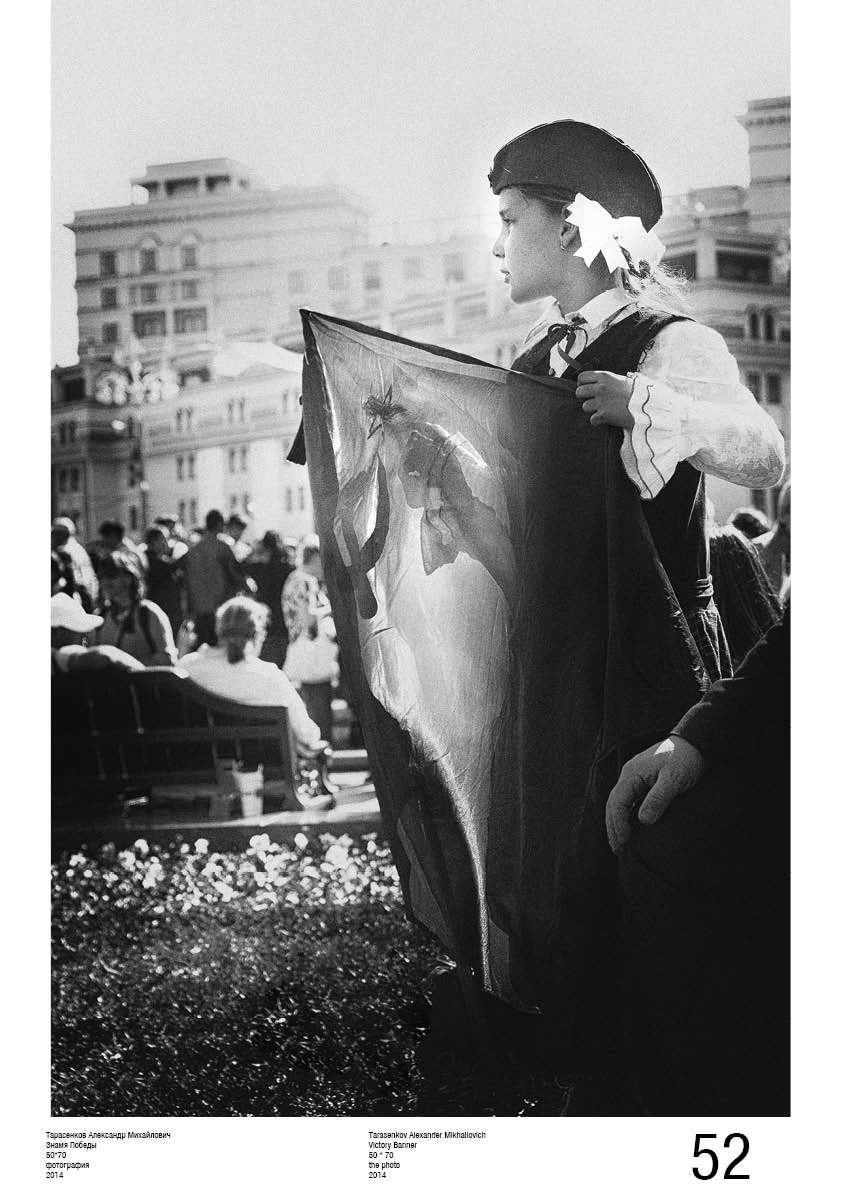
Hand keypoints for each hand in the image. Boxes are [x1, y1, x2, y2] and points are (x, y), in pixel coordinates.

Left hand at [576, 370, 633, 428]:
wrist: (646, 405)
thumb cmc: (635, 392)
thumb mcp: (619, 379)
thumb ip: (605, 381)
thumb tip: (592, 384)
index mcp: (604, 376)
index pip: (581, 377)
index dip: (582, 384)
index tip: (587, 388)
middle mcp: (600, 388)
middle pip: (579, 392)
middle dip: (584, 397)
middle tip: (593, 401)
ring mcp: (601, 401)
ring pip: (585, 407)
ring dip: (593, 410)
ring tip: (604, 409)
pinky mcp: (604, 414)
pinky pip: (592, 419)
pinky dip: (598, 421)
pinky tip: (607, 418)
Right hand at [605, 735, 705, 853]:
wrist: (696, 742)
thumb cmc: (685, 759)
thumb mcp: (673, 779)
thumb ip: (658, 798)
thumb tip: (643, 820)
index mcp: (632, 774)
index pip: (616, 803)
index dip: (617, 824)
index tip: (624, 842)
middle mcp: (629, 775)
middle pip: (614, 804)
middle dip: (613, 827)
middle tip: (618, 849)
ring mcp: (636, 778)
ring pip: (620, 803)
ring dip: (618, 822)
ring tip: (621, 842)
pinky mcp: (645, 781)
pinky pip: (630, 801)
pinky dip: (627, 816)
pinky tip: (632, 827)